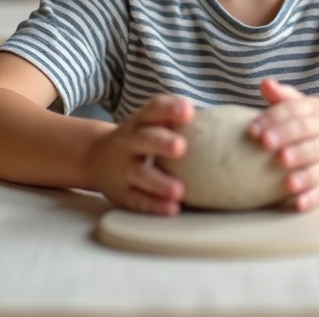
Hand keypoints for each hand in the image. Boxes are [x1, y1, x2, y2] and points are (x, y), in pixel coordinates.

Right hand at [84, 94, 192, 215]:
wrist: (93, 157)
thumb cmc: (140, 138)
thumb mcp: (150, 124)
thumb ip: (177, 121)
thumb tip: (225, 126)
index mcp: (140, 122)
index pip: (153, 110)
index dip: (170, 109)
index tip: (189, 111)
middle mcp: (129, 142)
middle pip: (144, 139)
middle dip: (162, 143)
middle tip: (181, 147)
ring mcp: (123, 169)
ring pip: (140, 174)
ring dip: (160, 182)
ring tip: (179, 190)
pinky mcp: (121, 193)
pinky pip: (137, 200)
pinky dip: (155, 206)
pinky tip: (172, 209)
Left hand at [248, 79, 318, 211]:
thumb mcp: (308, 107)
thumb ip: (285, 98)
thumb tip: (264, 83)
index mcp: (315, 114)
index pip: (294, 112)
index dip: (273, 119)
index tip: (252, 129)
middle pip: (306, 136)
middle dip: (286, 139)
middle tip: (266, 144)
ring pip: (317, 166)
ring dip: (302, 173)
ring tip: (285, 180)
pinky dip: (313, 198)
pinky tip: (299, 204)